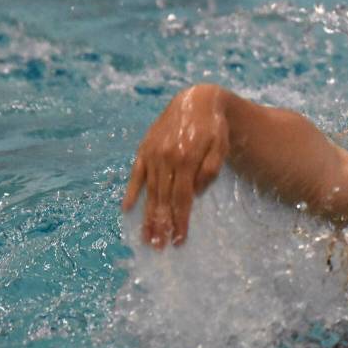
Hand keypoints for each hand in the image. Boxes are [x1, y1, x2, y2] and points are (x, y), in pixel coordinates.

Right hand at [121, 85, 230, 247]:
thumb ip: (210, 169)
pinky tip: (127, 209)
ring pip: (149, 191)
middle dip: (161, 225)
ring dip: (147, 215)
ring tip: (145, 237)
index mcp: (186, 159)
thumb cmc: (214, 128)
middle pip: (163, 199)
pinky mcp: (144, 148)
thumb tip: (196, 193)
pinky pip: (136, 174)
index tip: (179, 240)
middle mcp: (165, 157)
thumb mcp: (221, 147)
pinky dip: (132, 191)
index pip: (182, 198)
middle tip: (158, 247)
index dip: (180, 221)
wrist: (197, 99)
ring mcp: (152, 153)